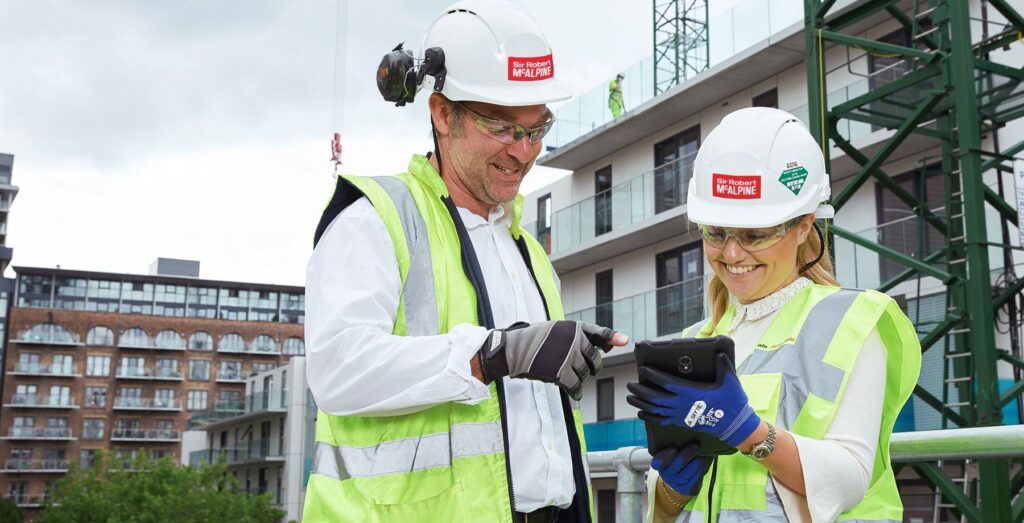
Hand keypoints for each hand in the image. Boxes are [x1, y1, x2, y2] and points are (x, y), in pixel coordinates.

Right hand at [479, 320, 627, 399]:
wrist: (514, 350)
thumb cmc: (535, 340)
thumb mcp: (558, 330)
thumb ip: (581, 336)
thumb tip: (608, 346)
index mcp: (574, 327)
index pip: (598, 332)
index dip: (612, 337)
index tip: (625, 341)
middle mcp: (574, 340)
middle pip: (595, 360)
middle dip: (592, 368)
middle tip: (586, 370)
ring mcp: (568, 356)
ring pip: (585, 374)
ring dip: (579, 378)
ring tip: (567, 375)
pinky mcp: (561, 372)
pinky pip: (576, 386)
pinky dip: (576, 392)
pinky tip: (574, 394)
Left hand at [626, 353, 758, 447]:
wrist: (735, 425)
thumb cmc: (732, 402)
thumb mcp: (729, 381)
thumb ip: (723, 366)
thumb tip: (720, 353)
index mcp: (691, 393)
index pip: (666, 383)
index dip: (653, 375)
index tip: (643, 369)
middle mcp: (682, 405)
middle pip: (655, 397)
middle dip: (640, 391)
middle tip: (630, 384)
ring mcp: (680, 415)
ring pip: (655, 410)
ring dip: (641, 403)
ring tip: (630, 397)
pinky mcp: (681, 423)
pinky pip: (661, 421)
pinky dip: (649, 417)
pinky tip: (641, 413)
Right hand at [651, 444, 711, 496]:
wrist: (677, 482)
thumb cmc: (674, 461)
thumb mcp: (670, 454)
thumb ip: (675, 445)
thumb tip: (686, 432)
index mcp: (660, 465)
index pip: (657, 463)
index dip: (664, 457)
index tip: (673, 449)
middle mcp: (667, 475)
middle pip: (677, 466)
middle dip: (687, 455)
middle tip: (696, 445)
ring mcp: (678, 483)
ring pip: (691, 471)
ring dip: (700, 460)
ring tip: (706, 450)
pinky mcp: (689, 488)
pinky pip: (698, 476)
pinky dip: (705, 466)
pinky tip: (708, 458)